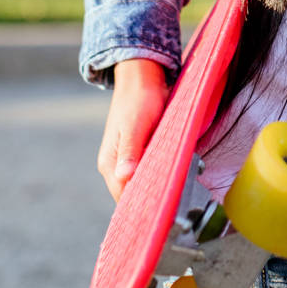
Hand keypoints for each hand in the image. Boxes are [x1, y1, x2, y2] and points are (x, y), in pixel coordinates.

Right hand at [96, 58, 169, 201]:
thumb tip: (124, 177)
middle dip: (150, 200)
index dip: (142, 205)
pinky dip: (158, 177)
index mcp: (110, 164)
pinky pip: (146, 174)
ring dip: (156, 189)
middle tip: (175, 204)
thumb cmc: (138, 99)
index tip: (163, 209)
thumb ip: (130, 152)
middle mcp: (115, 166)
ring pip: (140, 185)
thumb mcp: (135, 126)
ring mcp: (125, 161)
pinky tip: (173, 176)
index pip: (124, 196)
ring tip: (176, 192)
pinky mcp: (137, 154)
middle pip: (131, 195)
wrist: (141, 77)